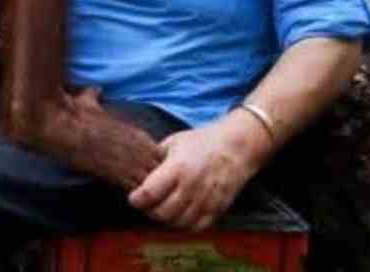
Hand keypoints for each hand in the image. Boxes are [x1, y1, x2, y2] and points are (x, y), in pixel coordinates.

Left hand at [128, 112, 270, 230]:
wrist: (236, 147)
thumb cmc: (201, 142)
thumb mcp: (173, 143)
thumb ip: (154, 159)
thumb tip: (134, 171)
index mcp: (177, 168)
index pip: (149, 194)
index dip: (136, 199)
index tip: (133, 197)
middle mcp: (191, 187)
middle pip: (161, 213)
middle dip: (149, 211)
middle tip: (146, 205)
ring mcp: (205, 200)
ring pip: (177, 223)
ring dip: (165, 220)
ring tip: (161, 209)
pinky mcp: (217, 209)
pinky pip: (195, 227)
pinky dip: (183, 225)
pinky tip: (178, 215)